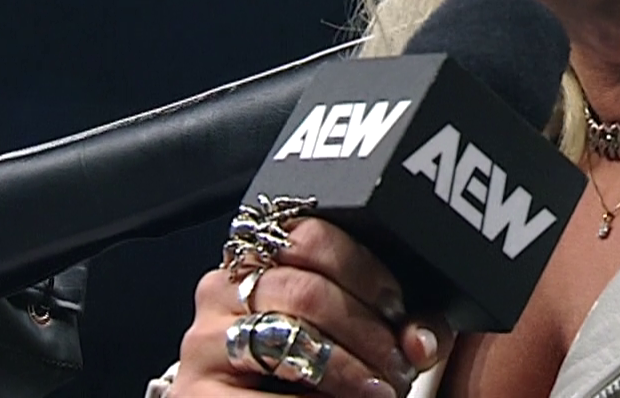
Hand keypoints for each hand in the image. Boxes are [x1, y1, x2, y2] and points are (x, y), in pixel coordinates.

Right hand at [171, 217, 455, 396]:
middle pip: (306, 290)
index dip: (364, 271)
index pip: (308, 236)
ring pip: (290, 338)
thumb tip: (421, 341)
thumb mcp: (350, 341)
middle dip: (366, 332)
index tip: (397, 309)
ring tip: (378, 390)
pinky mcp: (198, 392)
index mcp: (256, 261)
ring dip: (349, 370)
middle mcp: (221, 291)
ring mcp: (204, 343)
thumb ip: (393, 332)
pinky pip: (268, 394)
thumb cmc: (306, 378)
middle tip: (397, 365)